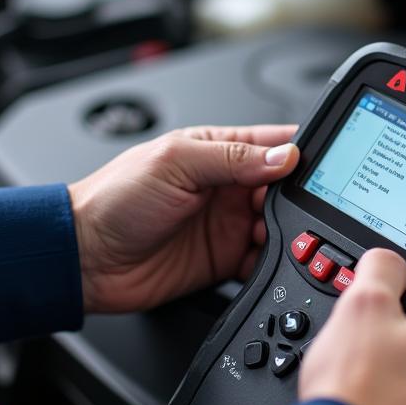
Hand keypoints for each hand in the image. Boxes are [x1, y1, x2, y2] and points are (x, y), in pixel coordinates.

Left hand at [68, 126, 298, 313]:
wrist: (86, 258)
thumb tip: (284, 155)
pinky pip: (263, 261)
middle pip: (284, 188)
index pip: (271, 142)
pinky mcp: (224, 260)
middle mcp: (225, 186)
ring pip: (280, 225)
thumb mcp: (176, 163)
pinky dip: (274, 262)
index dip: (298, 151)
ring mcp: (226, 224)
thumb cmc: (114, 200)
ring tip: (275, 233)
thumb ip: (232, 158)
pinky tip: (269, 259)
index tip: (320, 163)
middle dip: (298, 197)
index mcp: (215, 150)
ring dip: (288, 231)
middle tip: (299, 206)